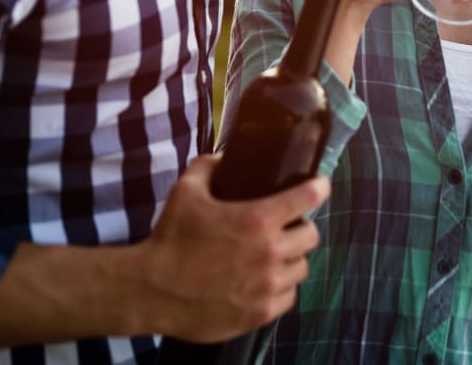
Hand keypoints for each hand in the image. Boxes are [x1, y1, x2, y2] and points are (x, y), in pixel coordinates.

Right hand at [135, 154, 329, 341]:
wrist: (151, 290)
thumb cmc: (169, 239)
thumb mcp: (185, 192)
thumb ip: (207, 167)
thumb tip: (221, 158)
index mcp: (258, 219)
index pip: (308, 197)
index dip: (318, 187)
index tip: (320, 185)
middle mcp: (270, 253)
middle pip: (312, 235)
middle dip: (302, 227)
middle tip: (287, 226)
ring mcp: (267, 286)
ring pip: (301, 268)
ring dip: (291, 259)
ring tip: (273, 255)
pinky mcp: (260, 313)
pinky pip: (288, 297)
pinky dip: (281, 288)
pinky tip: (264, 281)